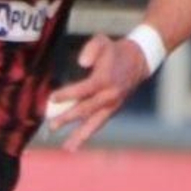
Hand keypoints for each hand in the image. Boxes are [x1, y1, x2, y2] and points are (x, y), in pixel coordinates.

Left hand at [45, 32, 151, 151]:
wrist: (139, 60)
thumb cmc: (115, 50)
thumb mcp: (103, 41)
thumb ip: (91, 49)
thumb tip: (81, 63)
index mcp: (106, 79)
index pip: (84, 89)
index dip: (68, 94)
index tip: (52, 99)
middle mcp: (110, 95)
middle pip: (86, 109)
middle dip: (68, 118)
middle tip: (52, 125)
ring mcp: (112, 105)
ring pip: (95, 123)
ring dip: (80, 136)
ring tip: (67, 148)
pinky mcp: (112, 110)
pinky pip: (98, 124)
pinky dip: (87, 134)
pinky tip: (74, 144)